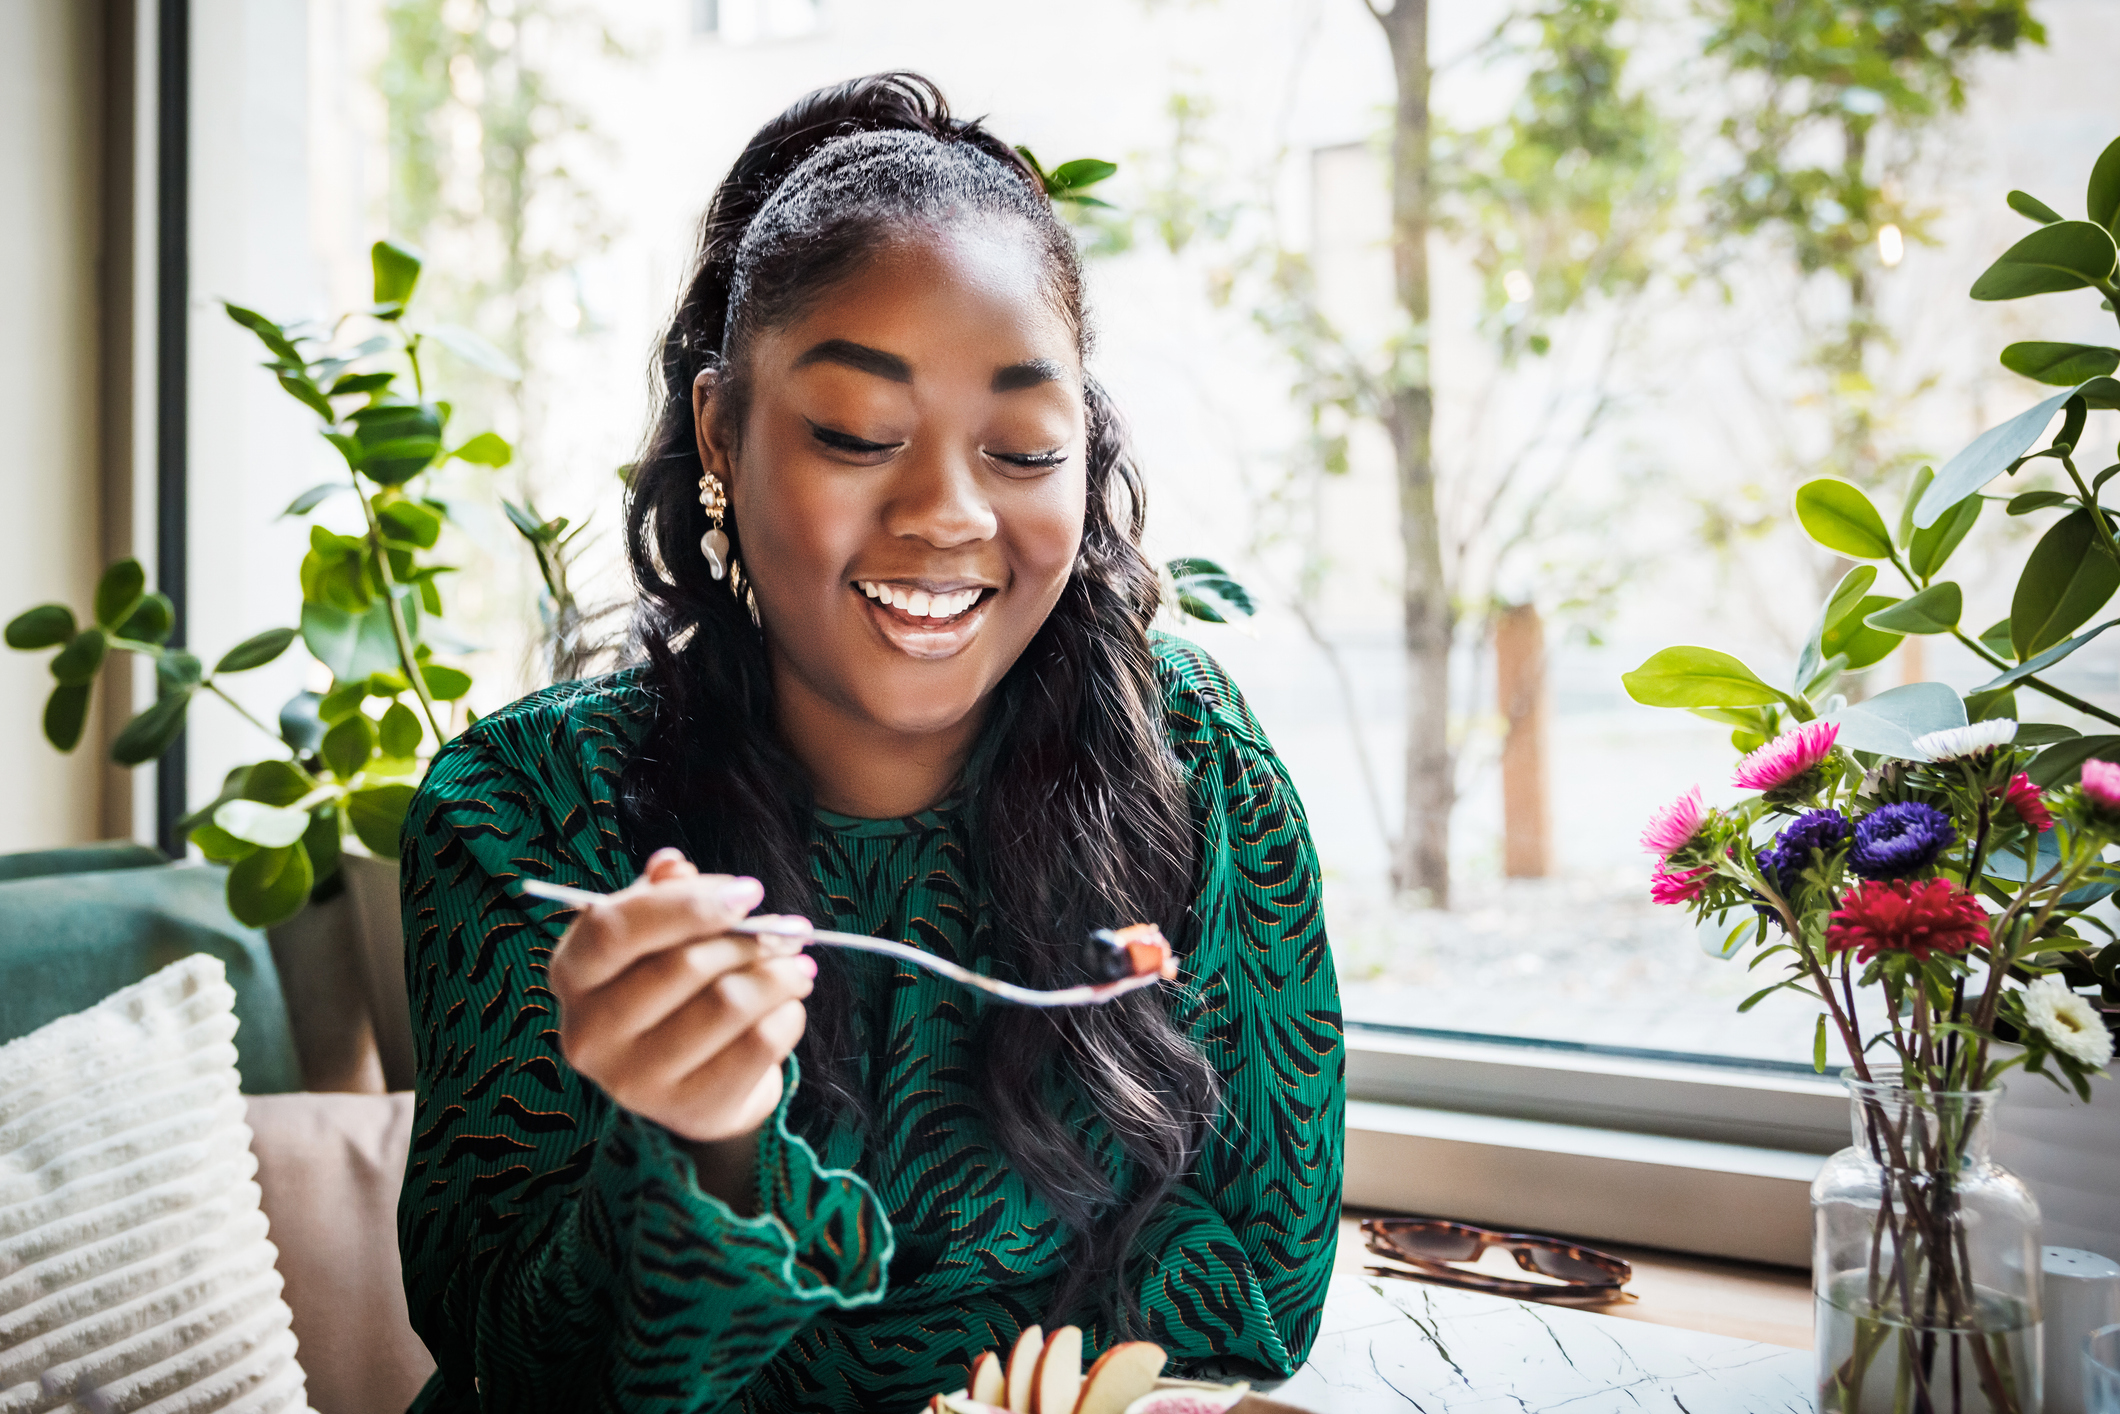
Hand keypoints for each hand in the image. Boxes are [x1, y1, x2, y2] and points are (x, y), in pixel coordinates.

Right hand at [547, 849, 814, 1153]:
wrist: (696, 1082)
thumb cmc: (674, 990)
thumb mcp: (659, 936)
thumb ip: (664, 895)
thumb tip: (673, 866)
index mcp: (573, 973)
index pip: (613, 929)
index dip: (687, 905)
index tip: (750, 892)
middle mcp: (589, 1032)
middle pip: (683, 966)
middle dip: (752, 940)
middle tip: (790, 931)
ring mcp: (634, 1080)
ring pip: (728, 1004)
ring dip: (779, 975)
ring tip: (798, 966)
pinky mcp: (687, 1109)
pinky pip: (758, 1045)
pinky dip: (788, 1015)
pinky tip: (788, 1006)